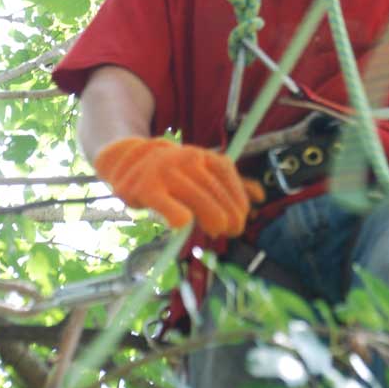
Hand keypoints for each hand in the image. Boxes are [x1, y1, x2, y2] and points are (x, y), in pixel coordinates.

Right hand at [94, 137, 262, 236]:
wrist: (128, 160)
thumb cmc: (173, 172)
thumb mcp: (202, 171)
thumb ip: (230, 183)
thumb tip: (260, 196)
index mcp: (203, 156)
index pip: (228, 177)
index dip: (239, 200)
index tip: (242, 219)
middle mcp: (186, 160)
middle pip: (215, 191)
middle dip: (229, 214)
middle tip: (232, 230)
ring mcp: (166, 172)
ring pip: (197, 199)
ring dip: (212, 218)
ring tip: (217, 231)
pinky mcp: (146, 189)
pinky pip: (168, 206)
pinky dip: (179, 217)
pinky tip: (183, 225)